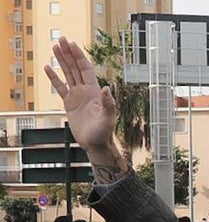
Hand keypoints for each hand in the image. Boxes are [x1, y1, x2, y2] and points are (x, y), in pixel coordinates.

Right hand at [42, 38, 116, 153]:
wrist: (95, 144)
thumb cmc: (104, 132)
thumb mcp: (108, 118)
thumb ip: (109, 104)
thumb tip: (107, 88)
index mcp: (95, 91)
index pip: (85, 68)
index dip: (79, 56)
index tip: (72, 44)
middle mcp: (86, 90)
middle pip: (75, 67)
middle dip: (69, 53)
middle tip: (61, 39)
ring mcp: (77, 96)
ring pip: (68, 74)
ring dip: (61, 61)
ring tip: (55, 47)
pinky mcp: (69, 103)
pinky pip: (60, 87)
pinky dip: (53, 78)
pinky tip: (47, 67)